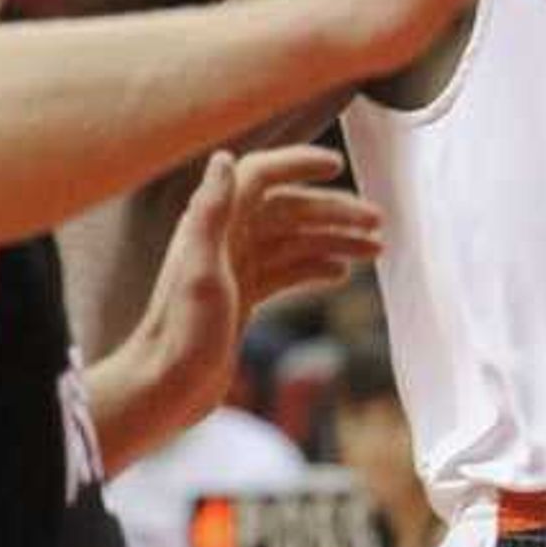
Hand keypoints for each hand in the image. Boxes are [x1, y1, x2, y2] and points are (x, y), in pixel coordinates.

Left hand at [126, 145, 382, 451]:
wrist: (167, 387)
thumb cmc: (183, 334)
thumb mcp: (201, 271)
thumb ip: (210, 213)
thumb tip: (222, 158)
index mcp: (215, 226)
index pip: (260, 176)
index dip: (298, 163)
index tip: (337, 164)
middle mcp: (225, 240)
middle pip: (289, 209)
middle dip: (334, 211)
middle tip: (378, 221)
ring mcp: (235, 268)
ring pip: (294, 240)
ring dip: (334, 239)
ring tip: (375, 248)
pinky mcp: (242, 296)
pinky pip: (288, 270)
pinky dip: (316, 267)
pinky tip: (341, 273)